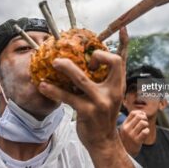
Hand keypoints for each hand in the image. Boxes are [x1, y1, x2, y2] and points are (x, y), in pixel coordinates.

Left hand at [38, 28, 132, 166]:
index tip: (122, 28)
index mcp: (119, 84)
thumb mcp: (110, 96)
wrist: (104, 140)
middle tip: (87, 60)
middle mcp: (113, 90)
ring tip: (55, 63)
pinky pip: (68, 97)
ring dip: (67, 68)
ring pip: (83, 79)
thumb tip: (91, 61)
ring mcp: (101, 101)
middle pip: (112, 62)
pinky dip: (55, 90)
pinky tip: (44, 86)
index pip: (123, 60)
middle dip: (99, 55)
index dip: (124, 43)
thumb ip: (104, 79)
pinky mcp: (88, 111)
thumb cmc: (104, 115)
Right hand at [119, 110, 148, 156]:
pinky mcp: (136, 141)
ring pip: (143, 123)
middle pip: (139, 116)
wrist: (126, 153)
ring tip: (145, 128)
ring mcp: (131, 135)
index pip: (133, 113)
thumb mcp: (126, 129)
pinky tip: (145, 134)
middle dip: (144, 118)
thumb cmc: (128, 139)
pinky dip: (147, 131)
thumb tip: (142, 112)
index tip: (142, 116)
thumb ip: (132, 121)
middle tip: (145, 123)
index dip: (140, 113)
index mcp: (124, 124)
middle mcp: (127, 129)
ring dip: (146, 125)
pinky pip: (145, 132)